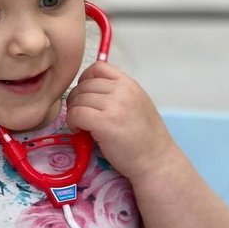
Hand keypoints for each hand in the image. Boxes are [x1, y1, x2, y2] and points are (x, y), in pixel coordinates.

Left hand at [66, 61, 172, 180]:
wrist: (156, 160)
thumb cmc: (145, 137)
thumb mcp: (136, 103)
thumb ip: (117, 93)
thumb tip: (89, 90)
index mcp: (129, 83)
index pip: (98, 67)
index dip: (85, 80)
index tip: (86, 96)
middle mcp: (122, 90)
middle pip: (84, 85)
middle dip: (77, 100)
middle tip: (81, 116)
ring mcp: (114, 106)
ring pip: (77, 100)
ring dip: (74, 113)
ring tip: (82, 125)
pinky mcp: (105, 123)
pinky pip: (76, 114)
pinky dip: (73, 123)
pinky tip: (80, 131)